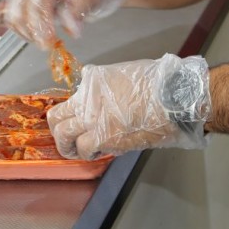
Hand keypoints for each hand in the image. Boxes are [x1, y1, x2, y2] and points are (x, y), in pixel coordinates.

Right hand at [5, 0, 125, 47]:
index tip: (49, 42)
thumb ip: (76, 14)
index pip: (37, 4)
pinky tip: (36, 34)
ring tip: (43, 40)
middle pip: (20, 11)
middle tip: (47, 45)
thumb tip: (70, 30)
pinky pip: (13, 15)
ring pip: (12, 15)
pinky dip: (22, 28)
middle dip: (32, 32)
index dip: (41, 26)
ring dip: (26, 31)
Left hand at [47, 54, 210, 159]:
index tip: (74, 120)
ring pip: (63, 136)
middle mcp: (87, 100)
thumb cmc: (158, 83)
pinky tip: (96, 153)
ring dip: (68, 146)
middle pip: (56, 118)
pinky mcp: (104, 137)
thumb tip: (107, 97)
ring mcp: (92, 119)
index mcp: (92, 82)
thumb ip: (108, 87)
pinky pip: (85, 149)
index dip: (69, 113)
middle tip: (66, 138)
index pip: (69, 99)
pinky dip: (87, 154)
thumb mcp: (125, 75)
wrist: (172, 97)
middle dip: (59, 130)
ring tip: (75, 151)